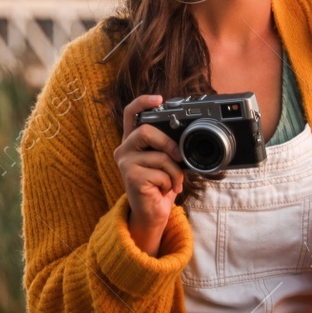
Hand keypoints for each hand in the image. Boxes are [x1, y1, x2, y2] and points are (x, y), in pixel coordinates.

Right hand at [113, 94, 184, 255]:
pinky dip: (170, 183)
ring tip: (174, 182)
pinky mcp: (130, 177)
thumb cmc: (160, 185)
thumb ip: (169, 146)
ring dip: (175, 171)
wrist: (152, 213)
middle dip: (168, 143)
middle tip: (179, 156)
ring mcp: (125, 163)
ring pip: (159, 156)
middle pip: (145, 131)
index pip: (131, 114)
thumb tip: (187, 137)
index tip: (159, 99)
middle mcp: (124, 149)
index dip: (143, 102)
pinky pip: (161, 173)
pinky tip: (164, 190)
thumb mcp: (167, 161)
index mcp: (132, 141)